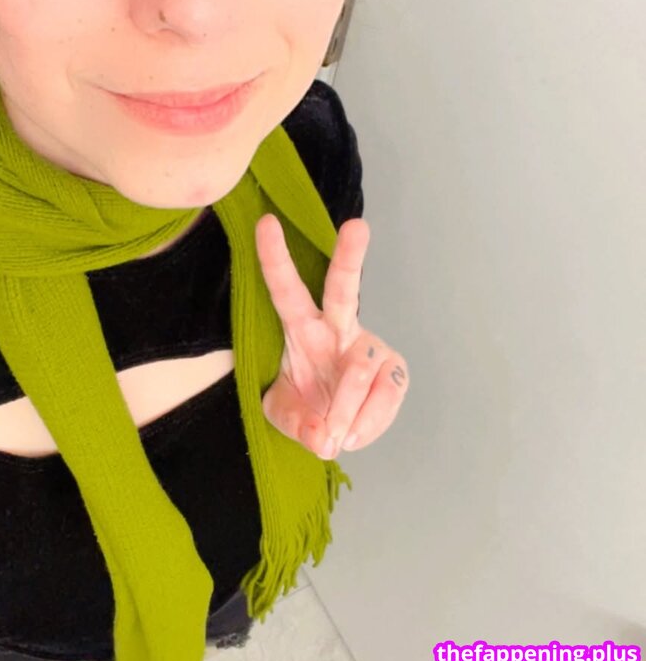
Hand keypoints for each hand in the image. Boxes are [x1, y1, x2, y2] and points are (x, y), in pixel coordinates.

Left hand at [255, 213, 408, 459]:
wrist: (333, 427)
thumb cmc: (302, 405)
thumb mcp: (282, 415)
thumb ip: (297, 424)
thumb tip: (324, 436)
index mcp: (300, 327)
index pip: (285, 289)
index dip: (274, 258)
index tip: (266, 222)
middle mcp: (337, 327)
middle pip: (344, 289)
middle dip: (350, 256)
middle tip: (357, 226)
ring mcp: (368, 346)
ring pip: (362, 369)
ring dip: (347, 409)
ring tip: (337, 437)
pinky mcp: (394, 369)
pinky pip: (385, 396)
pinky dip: (369, 423)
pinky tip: (355, 432)